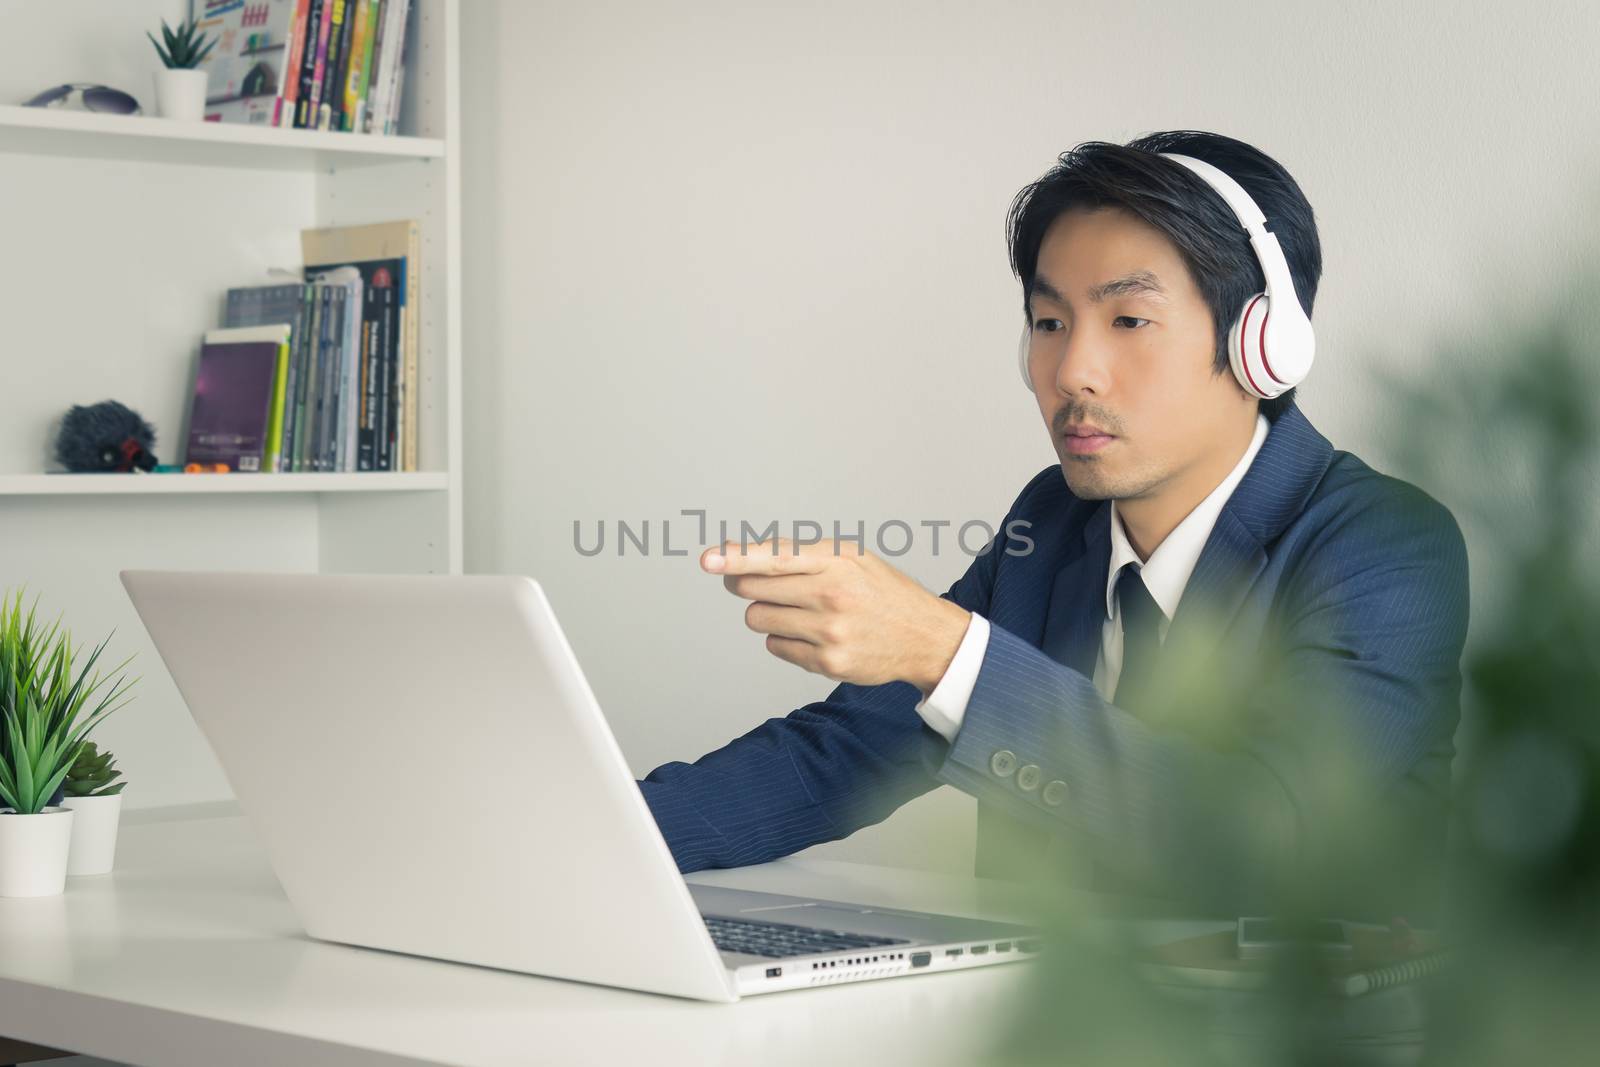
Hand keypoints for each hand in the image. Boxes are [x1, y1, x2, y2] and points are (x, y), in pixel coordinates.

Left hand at [702, 537, 970, 691]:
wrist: (925, 636)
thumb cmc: (881, 592)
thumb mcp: (851, 559)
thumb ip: (800, 557)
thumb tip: (738, 563)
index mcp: (837, 560)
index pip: (775, 556)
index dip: (737, 557)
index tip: (709, 560)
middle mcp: (832, 593)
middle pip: (752, 589)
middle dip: (749, 586)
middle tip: (770, 588)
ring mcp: (829, 630)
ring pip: (758, 619)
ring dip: (768, 615)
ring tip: (802, 612)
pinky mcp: (828, 662)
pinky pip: (775, 647)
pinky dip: (785, 640)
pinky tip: (814, 635)